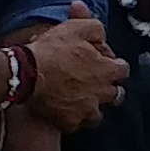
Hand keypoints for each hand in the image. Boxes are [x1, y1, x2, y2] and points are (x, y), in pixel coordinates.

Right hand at [18, 5, 125, 131]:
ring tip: (78, 99)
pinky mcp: (70, 123)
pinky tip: (63, 109)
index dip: (113, 64)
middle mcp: (103, 94)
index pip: (123, 70)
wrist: (26, 74)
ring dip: (91, 106)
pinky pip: (76, 123)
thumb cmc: (51, 51)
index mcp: (108, 71)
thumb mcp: (75, 28)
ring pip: (97, 113)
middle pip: (115, 94)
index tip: (102, 62)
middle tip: (92, 82)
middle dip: (107, 88)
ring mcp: (87, 111)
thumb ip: (93, 27)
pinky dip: (72, 117)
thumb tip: (99, 30)